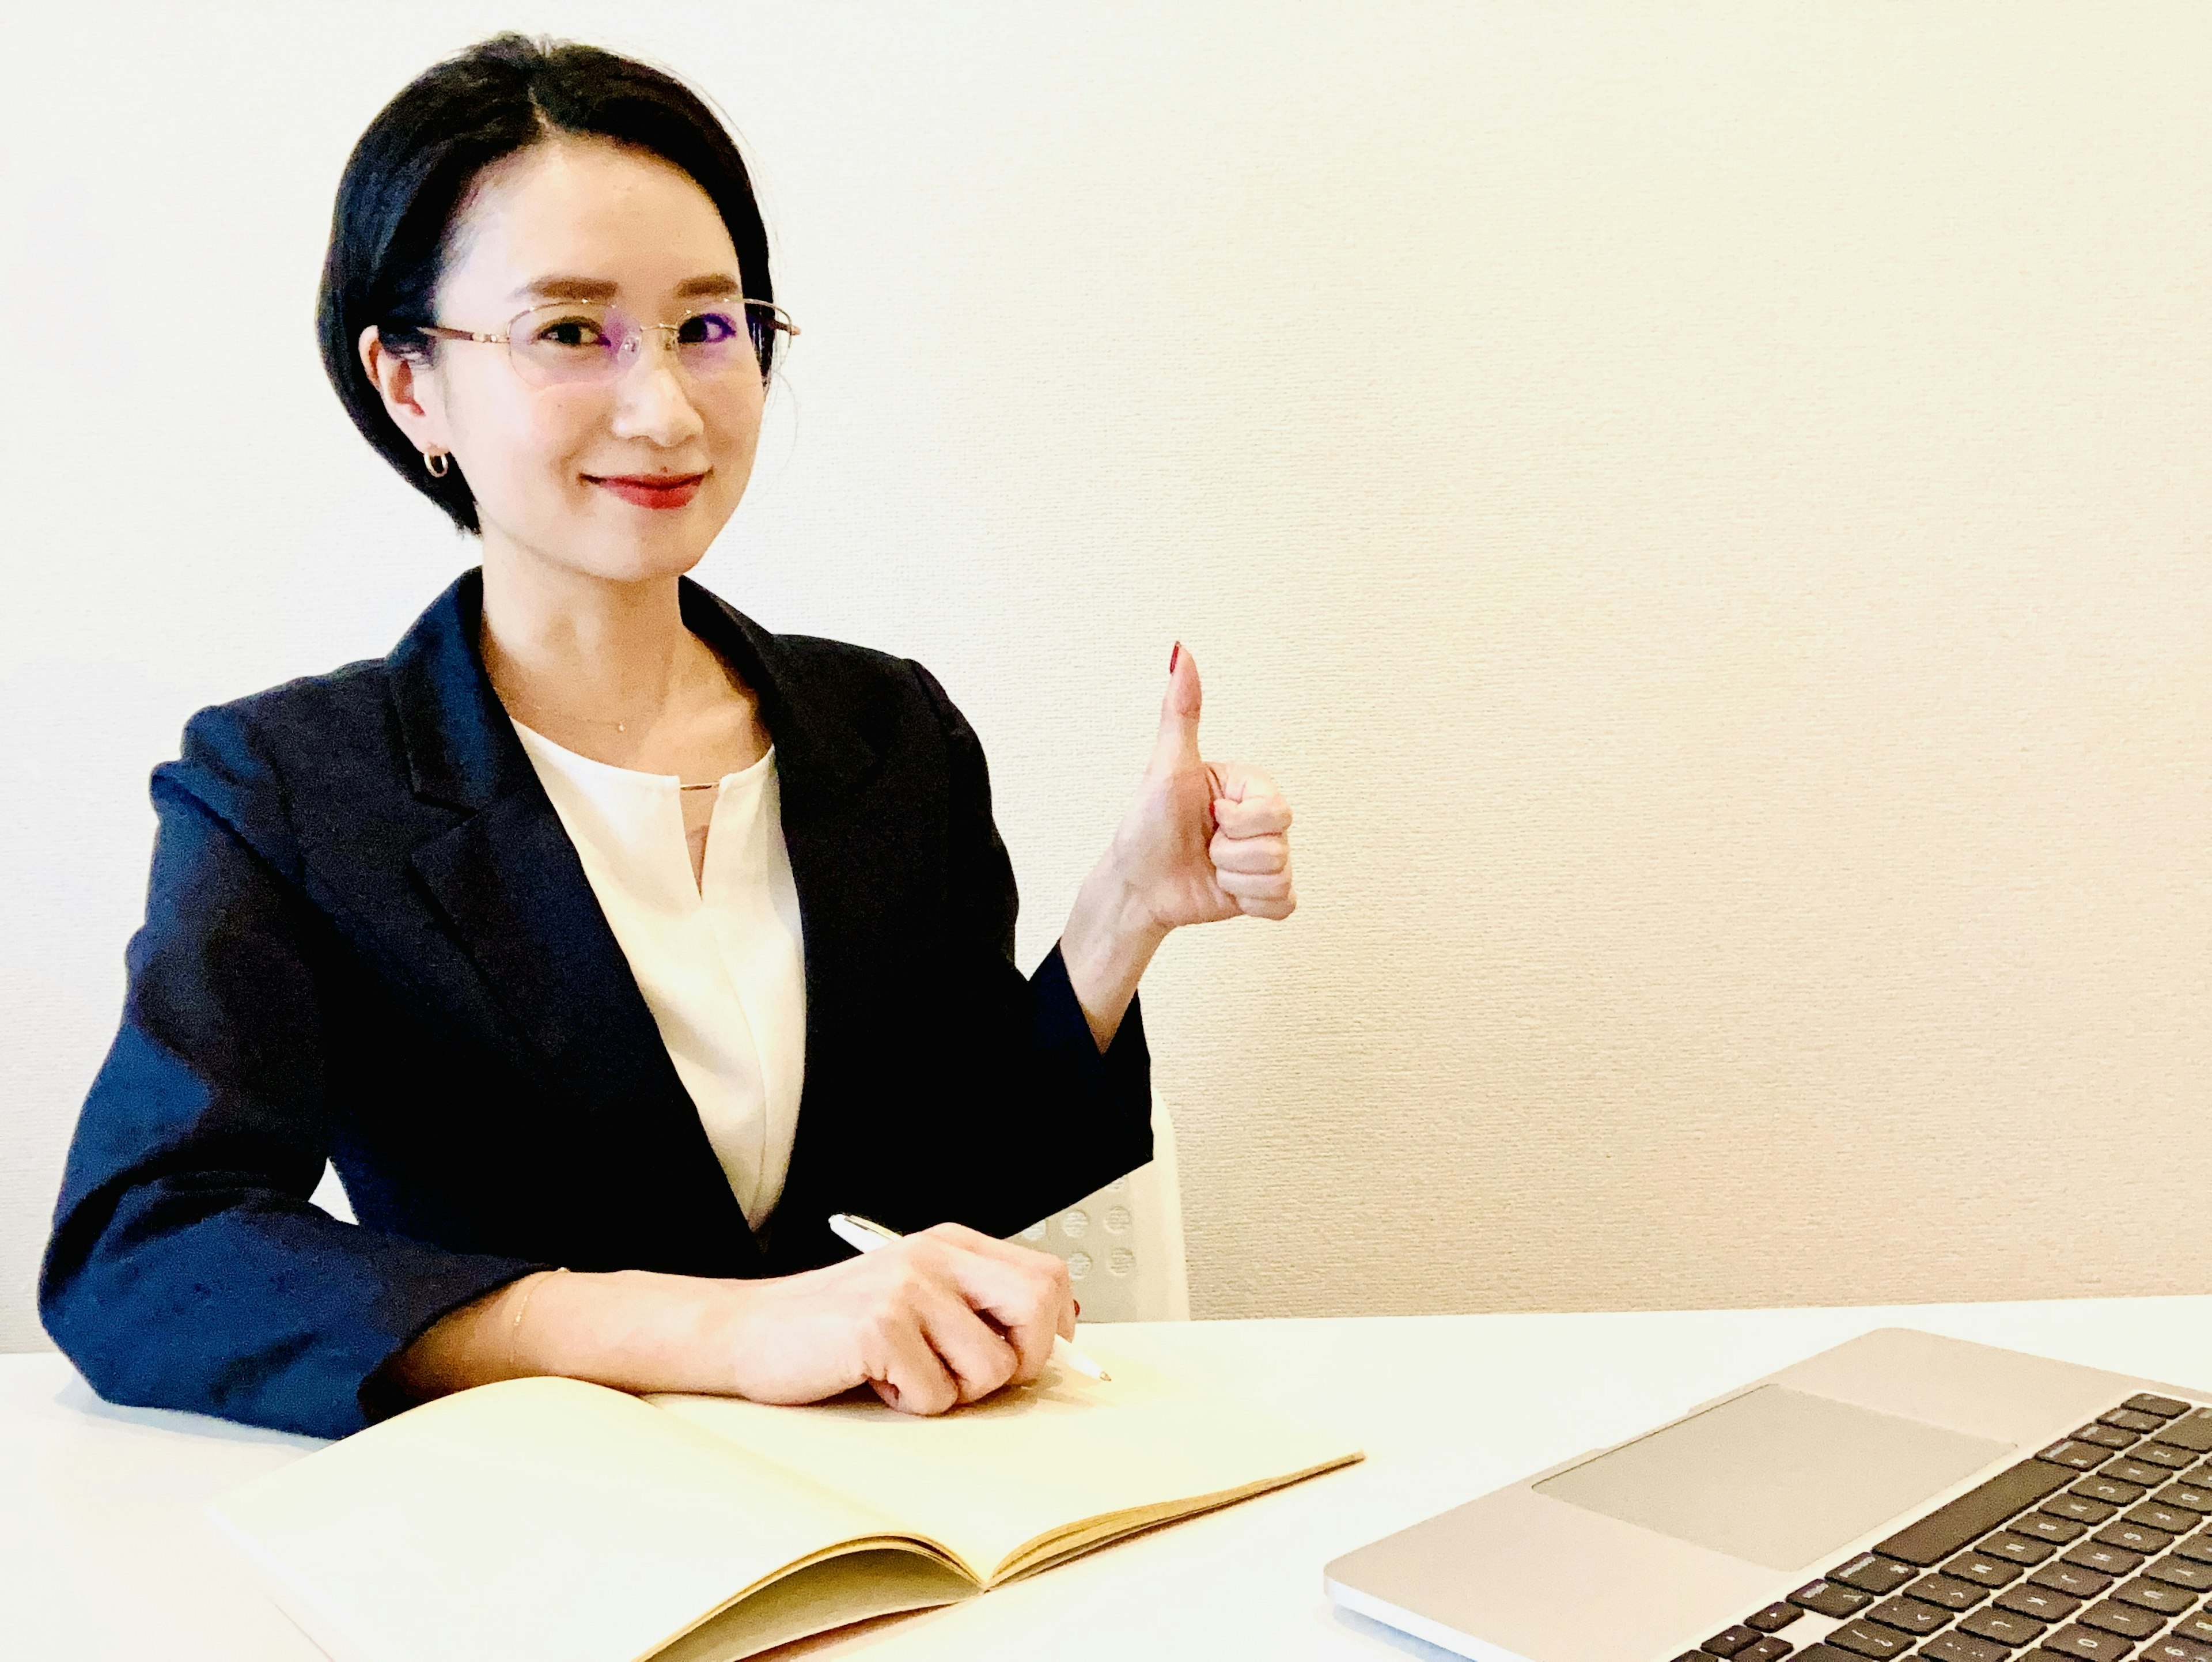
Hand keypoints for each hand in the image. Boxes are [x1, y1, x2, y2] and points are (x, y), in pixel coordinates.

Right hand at [708, 1224, 1074, 1414]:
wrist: (751, 1331)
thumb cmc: (837, 1326)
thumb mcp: (918, 1296)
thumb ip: (977, 1306)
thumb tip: (1060, 1338)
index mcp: (952, 1244)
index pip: (1048, 1276)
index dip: (1055, 1329)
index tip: (1028, 1357)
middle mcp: (936, 1256)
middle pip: (1038, 1307)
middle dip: (1024, 1361)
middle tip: (974, 1377)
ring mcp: (908, 1289)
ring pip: (992, 1367)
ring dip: (954, 1391)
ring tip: (908, 1373)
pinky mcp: (881, 1328)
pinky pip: (937, 1395)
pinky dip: (910, 1404)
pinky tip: (876, 1379)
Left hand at [1109, 643, 1295, 933]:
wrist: (1135, 886)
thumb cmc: (1145, 825)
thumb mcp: (1164, 768)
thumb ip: (1180, 712)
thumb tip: (1181, 652)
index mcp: (1249, 786)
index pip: (1276, 810)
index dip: (1236, 822)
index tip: (1207, 816)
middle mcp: (1263, 819)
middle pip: (1278, 844)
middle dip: (1231, 853)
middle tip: (1204, 844)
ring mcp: (1266, 857)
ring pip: (1279, 875)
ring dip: (1234, 879)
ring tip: (1209, 866)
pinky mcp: (1265, 893)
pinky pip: (1283, 903)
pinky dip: (1251, 903)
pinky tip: (1226, 892)